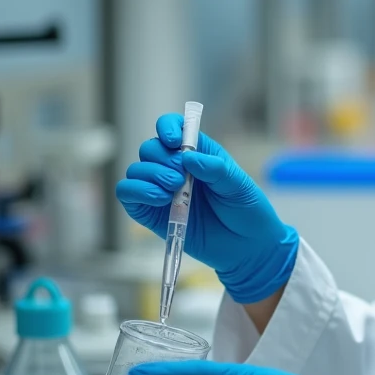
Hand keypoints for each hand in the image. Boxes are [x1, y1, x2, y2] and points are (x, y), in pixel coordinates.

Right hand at [115, 114, 296, 303]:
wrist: (247, 247)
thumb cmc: (246, 210)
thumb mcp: (238, 185)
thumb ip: (215, 169)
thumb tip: (187, 156)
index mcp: (197, 153)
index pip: (172, 127)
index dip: (167, 126)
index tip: (174, 140)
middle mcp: (175, 168)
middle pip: (149, 148)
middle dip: (161, 158)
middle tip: (180, 176)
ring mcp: (161, 190)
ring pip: (136, 170)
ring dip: (150, 175)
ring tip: (174, 189)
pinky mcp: (151, 213)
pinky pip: (127, 195)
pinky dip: (137, 192)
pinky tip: (161, 199)